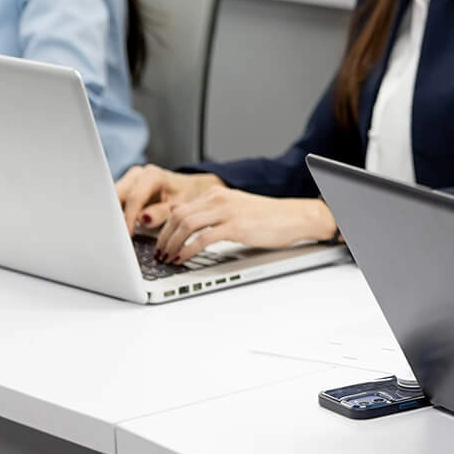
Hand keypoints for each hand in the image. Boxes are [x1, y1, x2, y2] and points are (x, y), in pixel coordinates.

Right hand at [114, 164, 225, 234]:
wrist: (192, 189)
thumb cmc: (188, 197)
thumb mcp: (180, 206)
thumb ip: (162, 213)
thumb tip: (144, 219)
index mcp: (152, 176)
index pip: (134, 197)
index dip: (129, 218)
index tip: (127, 235)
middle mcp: (138, 174)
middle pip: (117, 195)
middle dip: (115, 215)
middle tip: (116, 236)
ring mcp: (130, 180)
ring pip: (113, 198)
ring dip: (114, 215)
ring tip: (116, 234)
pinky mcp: (126, 188)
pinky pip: (115, 201)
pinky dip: (117, 214)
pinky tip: (119, 228)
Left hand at [152, 187, 335, 261]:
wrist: (295, 216)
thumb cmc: (268, 217)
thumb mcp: (235, 209)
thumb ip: (212, 214)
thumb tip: (189, 226)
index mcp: (216, 194)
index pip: (180, 208)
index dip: (164, 227)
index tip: (159, 242)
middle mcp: (219, 199)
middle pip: (178, 216)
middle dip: (163, 237)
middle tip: (159, 253)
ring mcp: (227, 212)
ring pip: (186, 224)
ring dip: (172, 243)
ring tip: (168, 258)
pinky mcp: (236, 227)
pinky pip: (204, 238)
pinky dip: (189, 250)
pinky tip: (184, 258)